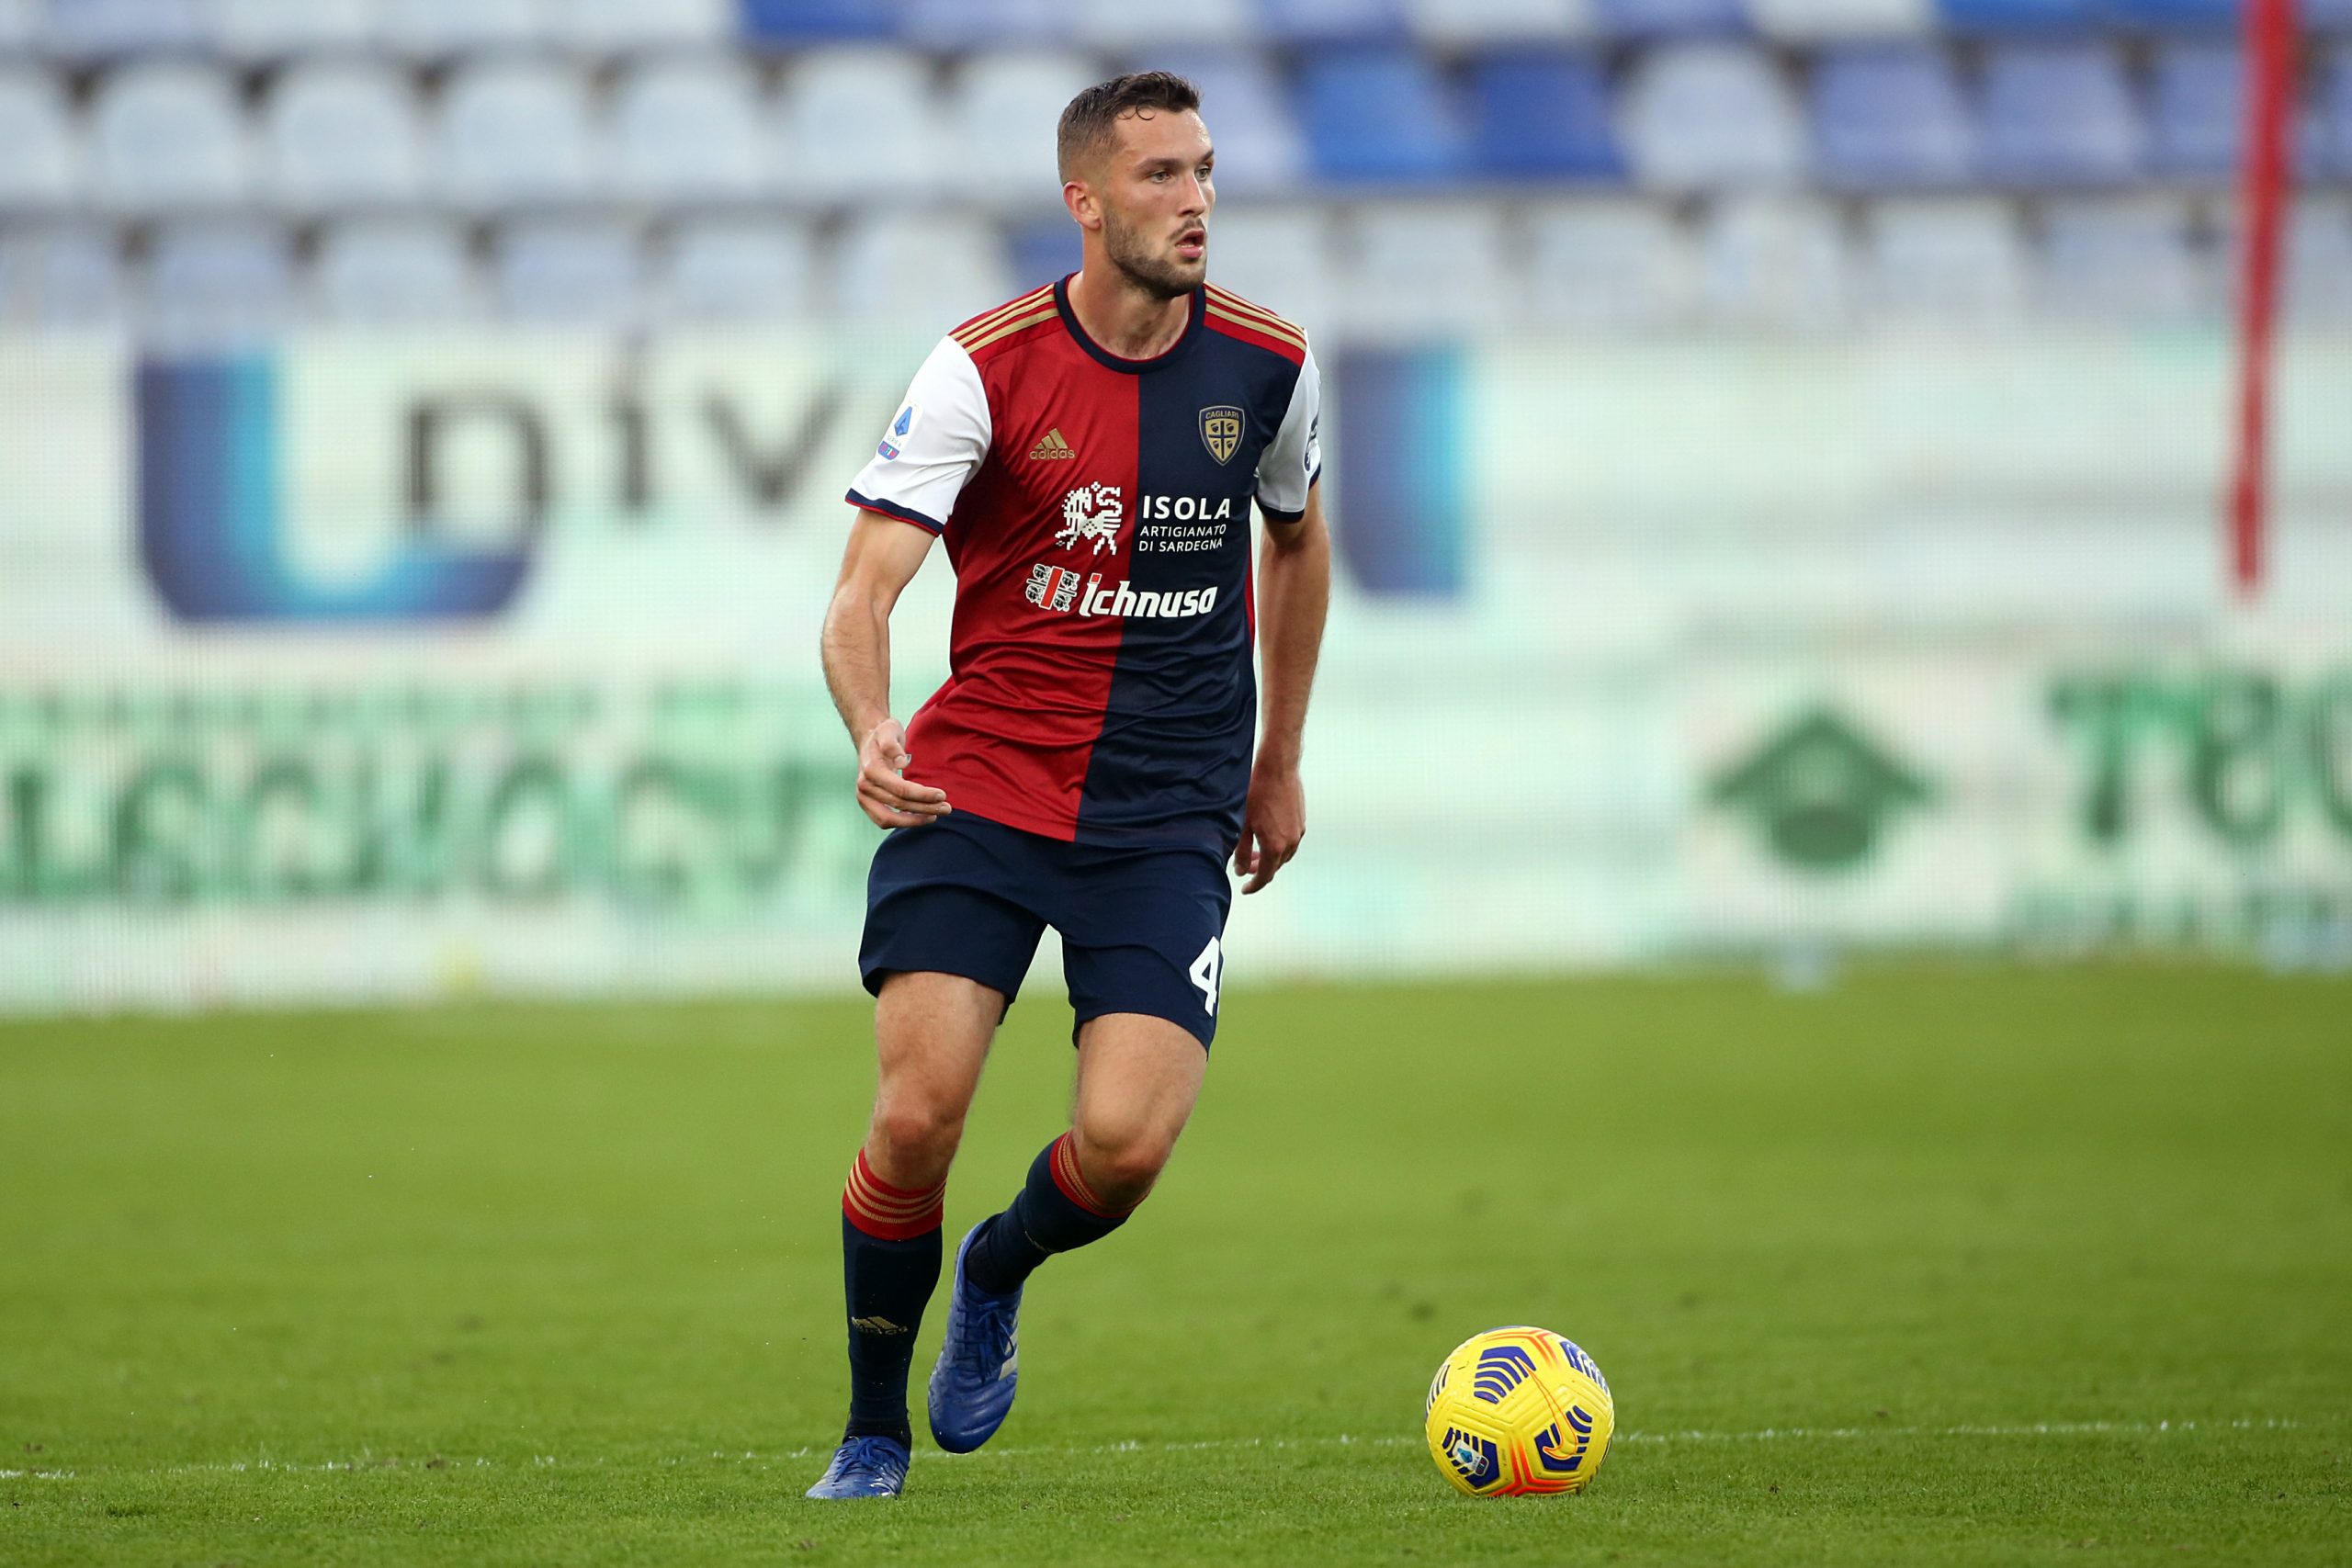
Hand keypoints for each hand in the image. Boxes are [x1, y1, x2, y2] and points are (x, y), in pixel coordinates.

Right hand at [855, 718, 949, 828]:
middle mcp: (864, 787)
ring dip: (914, 820)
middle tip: (947, 808)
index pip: (900, 788)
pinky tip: (922, 817)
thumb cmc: (883, 735)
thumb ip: (893, 745)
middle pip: (898, 804)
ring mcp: (863, 798)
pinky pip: (884, 821)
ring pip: (889, 819)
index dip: (922, 794)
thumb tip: (902, 762)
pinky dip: (903, 822)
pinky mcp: (867, 805)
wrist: (868, 741)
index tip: (942, 795)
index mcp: (871, 769)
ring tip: (936, 815)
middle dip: (924, 808)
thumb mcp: (889, 730)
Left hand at [1233, 757, 1303, 893]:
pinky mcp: (1301, 822)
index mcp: (1274, 846)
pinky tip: (1265, 835)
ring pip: (1284, 855)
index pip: (1264, 876)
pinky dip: (1278, 845)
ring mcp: (1298, 832)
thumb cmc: (1255, 793)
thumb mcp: (1241, 823)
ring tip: (1253, 850)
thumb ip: (1239, 850)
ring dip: (1269, 857)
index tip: (1245, 889)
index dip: (1253, 886)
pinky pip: (1290, 842)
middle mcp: (1290, 843)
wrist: (1278, 768)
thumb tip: (1239, 870)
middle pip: (1275, 867)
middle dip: (1258, 869)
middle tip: (1243, 865)